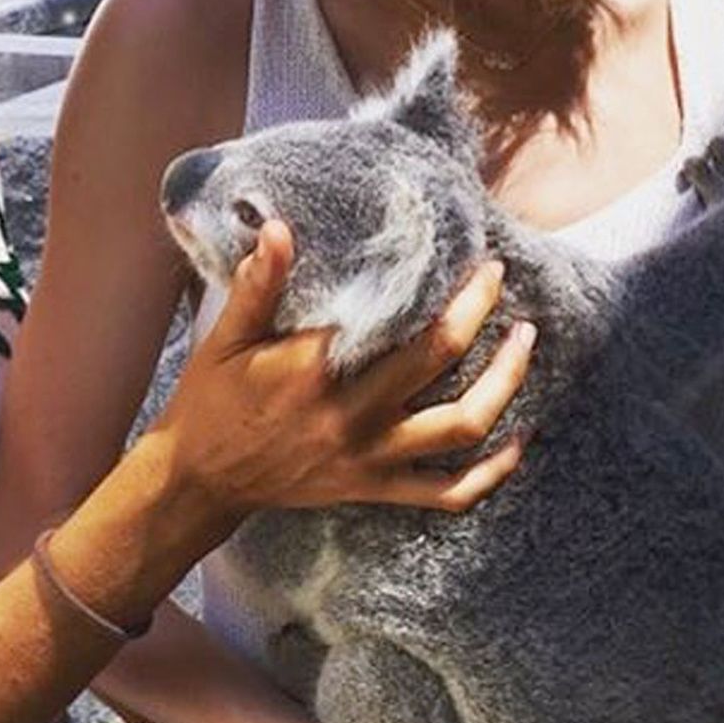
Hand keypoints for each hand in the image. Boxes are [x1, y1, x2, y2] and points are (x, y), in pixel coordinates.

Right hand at [156, 220, 533, 517]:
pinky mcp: (374, 487)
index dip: (444, 289)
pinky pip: (450, 493)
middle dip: (480, 314)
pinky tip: (519, 441)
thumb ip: (258, 285)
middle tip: (496, 280)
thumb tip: (281, 228)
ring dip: (504, 383)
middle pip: (441, 359)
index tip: (470, 259)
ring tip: (523, 342)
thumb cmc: (211, 400)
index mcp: (316, 368)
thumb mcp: (225, 339)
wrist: (200, 479)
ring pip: (462, 426)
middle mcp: (352, 414)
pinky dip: (493, 472)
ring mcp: (369, 457)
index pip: (398, 319)